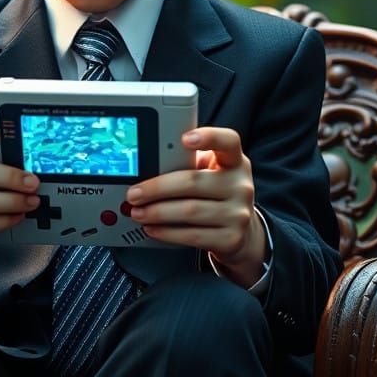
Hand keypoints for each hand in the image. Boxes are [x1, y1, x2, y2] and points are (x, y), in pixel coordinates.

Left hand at [126, 127, 267, 287]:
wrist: (241, 233)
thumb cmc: (217, 195)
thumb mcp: (211, 173)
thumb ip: (189, 164)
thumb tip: (149, 167)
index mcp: (235, 161)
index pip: (228, 141)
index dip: (208, 137)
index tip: (184, 138)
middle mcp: (240, 185)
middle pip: (194, 181)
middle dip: (157, 188)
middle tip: (134, 193)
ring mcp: (238, 213)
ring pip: (189, 211)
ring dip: (157, 212)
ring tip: (138, 212)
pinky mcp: (230, 239)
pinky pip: (192, 235)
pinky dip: (167, 232)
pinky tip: (153, 228)